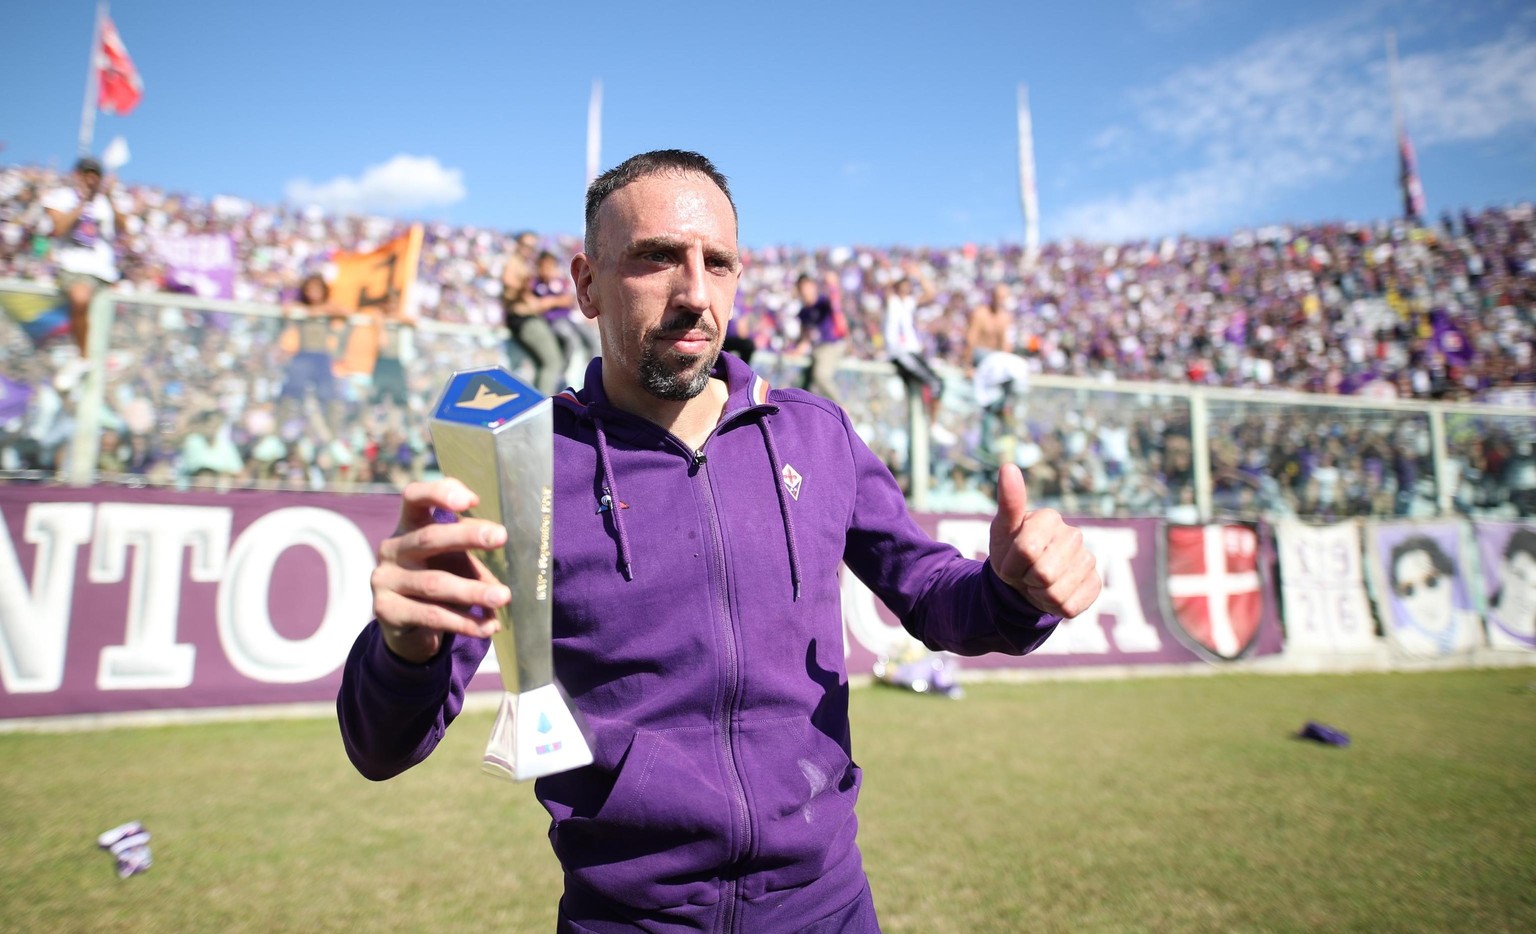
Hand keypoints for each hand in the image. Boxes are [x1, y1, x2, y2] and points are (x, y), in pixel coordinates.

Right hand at [370, 479, 511, 662]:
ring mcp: (384, 579)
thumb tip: (500, 542)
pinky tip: (487, 626)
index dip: (439, 493)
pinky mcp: (386, 610)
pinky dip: (464, 622)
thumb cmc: (440, 577)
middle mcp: (392, 548)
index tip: (471, 500)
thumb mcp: (455, 556)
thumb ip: (471, 545)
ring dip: (473, 591)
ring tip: (503, 596)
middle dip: (467, 536)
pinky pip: (431, 615)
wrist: (408, 624)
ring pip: (435, 583)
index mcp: (409, 525)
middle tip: (501, 536)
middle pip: (429, 538)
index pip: (414, 497)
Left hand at [987, 463, 1100, 617]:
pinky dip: (1054, 607)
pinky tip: (1053, 594)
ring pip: (1056, 592)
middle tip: (1025, 573)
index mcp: (1050, 518)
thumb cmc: (1011, 553)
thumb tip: (1008, 467)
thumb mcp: (1002, 531)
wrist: (1023, 583)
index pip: (1026, 550)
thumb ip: (1008, 502)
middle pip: (1043, 573)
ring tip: (1037, 584)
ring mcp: (1088, 559)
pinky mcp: (1095, 583)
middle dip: (1026, 579)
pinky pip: (1069, 606)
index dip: (1011, 564)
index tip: (1011, 561)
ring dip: (1039, 595)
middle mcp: (1074, 535)